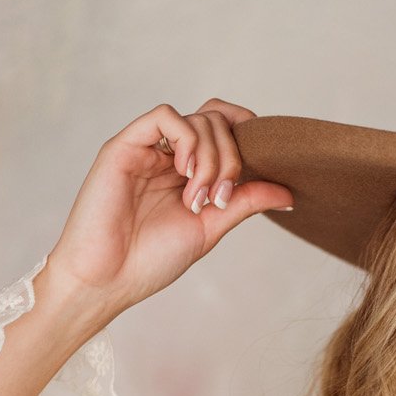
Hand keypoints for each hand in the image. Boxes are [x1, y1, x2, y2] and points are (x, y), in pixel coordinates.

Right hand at [41, 99, 295, 319]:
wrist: (107, 280)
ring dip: (212, 158)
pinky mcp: (124, 146)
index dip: (247, 135)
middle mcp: (167, 155)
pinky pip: (164, 116)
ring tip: (198, 198)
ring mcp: (147, 148)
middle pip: (216, 122)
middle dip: (231, 159)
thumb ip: (245, 202)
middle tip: (218, 199)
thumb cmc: (150, 260)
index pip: (224, 128)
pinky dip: (187, 139)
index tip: (260, 166)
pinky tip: (184, 173)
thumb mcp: (210, 227)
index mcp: (187, 172)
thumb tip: (288, 190)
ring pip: (197, 118)